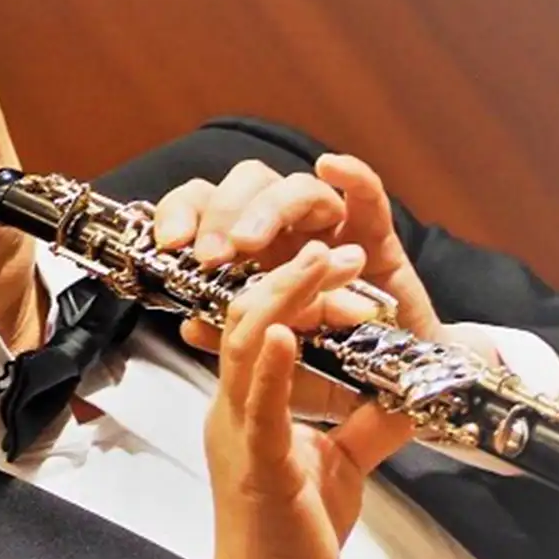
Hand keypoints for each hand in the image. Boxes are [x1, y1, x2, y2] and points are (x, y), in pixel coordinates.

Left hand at [153, 154, 442, 343]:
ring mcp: (331, 232)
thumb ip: (230, 341)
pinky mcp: (377, 241)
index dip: (183, 213)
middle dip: (223, 213)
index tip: (170, 242)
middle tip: (213, 254)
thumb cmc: (324, 371)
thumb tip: (188, 325)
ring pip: (298, 189)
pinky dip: (353, 177)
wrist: (389, 390)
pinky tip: (332, 167)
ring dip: (269, 208)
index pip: (206, 208)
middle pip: (249, 186)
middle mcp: (286, 234)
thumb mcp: (267, 366)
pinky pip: (369, 198)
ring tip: (250, 243)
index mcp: (248, 255)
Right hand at [198, 242, 414, 558]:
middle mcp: (233, 410)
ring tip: (323, 262)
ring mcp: (238, 433)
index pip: (258, 327)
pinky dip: (270, 363)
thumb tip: (406, 395)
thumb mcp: (338, 467)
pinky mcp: (255, 464)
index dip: (292, 288)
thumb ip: (364, 428)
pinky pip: (257, 405)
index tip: (339, 263)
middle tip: (340, 249)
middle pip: (244, 319)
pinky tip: (285, 331)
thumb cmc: (290, 538)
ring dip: (285, 297)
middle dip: (291, 275)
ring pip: (243, 346)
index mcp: (247, 407)